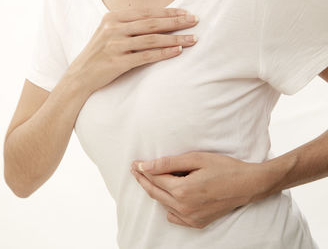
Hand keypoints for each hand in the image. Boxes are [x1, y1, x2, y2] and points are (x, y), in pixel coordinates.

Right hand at [67, 7, 198, 93]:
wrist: (79, 76)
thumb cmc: (98, 55)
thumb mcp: (108, 33)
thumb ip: (128, 25)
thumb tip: (156, 21)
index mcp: (112, 18)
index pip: (146, 12)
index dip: (168, 12)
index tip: (186, 13)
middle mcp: (113, 29)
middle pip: (152, 23)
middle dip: (176, 22)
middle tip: (195, 21)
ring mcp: (115, 45)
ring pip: (152, 39)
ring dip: (175, 38)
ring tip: (193, 39)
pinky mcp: (117, 62)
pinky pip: (146, 56)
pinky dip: (164, 53)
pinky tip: (178, 51)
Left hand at [130, 151, 272, 228]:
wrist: (248, 185)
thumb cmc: (224, 168)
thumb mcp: (196, 159)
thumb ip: (168, 163)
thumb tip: (145, 166)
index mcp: (182, 190)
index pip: (154, 179)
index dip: (142, 170)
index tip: (134, 163)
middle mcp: (183, 207)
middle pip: (155, 192)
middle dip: (143, 180)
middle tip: (135, 170)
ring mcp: (190, 218)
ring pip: (163, 204)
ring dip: (155, 191)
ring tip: (151, 178)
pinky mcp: (197, 223)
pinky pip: (174, 216)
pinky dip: (168, 205)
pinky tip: (170, 195)